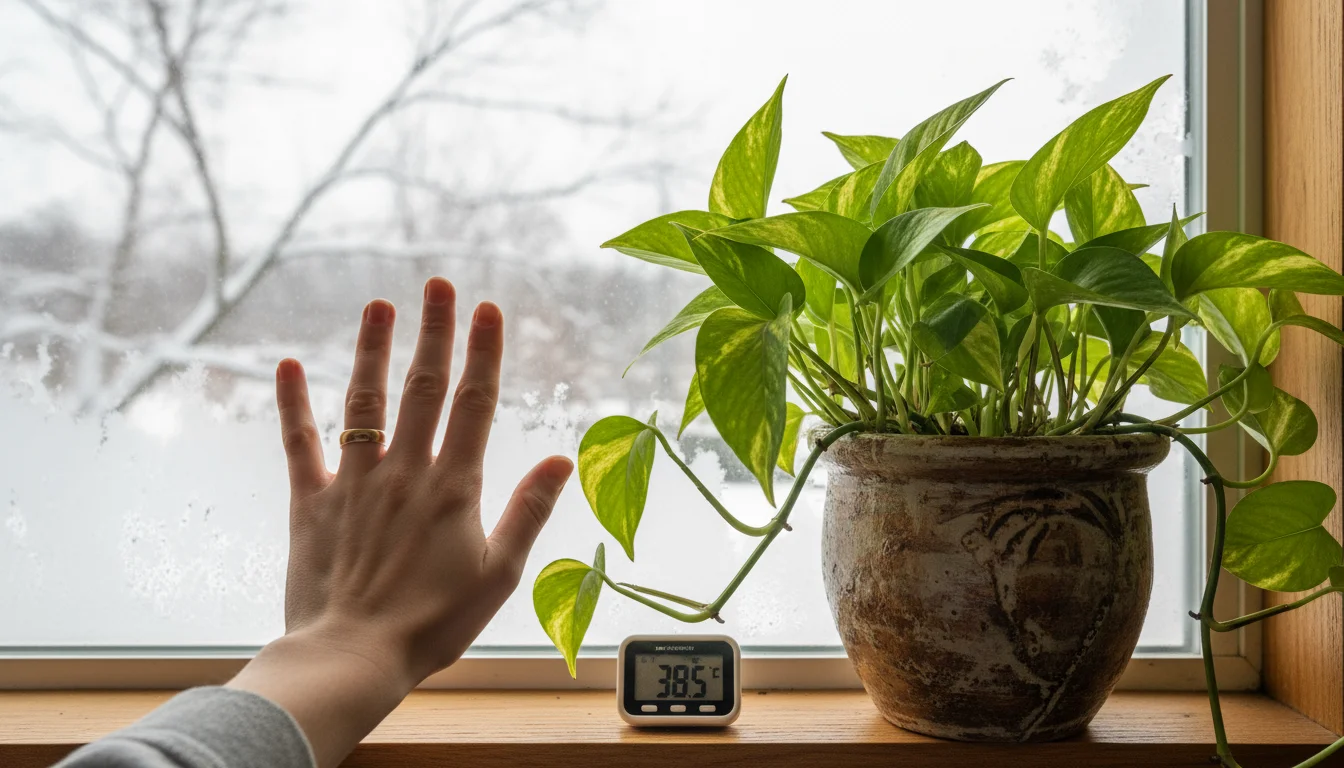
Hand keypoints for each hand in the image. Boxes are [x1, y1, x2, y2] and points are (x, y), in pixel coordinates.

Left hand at [228, 277, 571, 767]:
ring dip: (372, 349)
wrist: (353, 656)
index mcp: (454, 486)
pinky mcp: (312, 502)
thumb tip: (561, 458)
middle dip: (433, 331)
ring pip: (364, 401)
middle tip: (437, 283)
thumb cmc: (433, 622)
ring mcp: (355, 482)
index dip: (484, 352)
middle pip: (423, 387)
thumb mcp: (500, 572)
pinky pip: (301, 443)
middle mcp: (405, 471)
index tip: (488, 308)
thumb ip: (529, 510)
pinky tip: (289, 365)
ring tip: (379, 304)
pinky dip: (294, 403)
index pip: (475, 403)